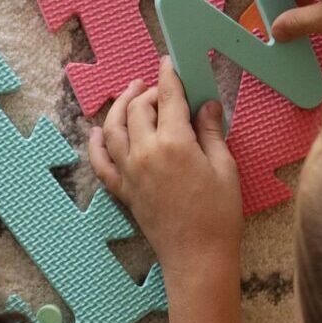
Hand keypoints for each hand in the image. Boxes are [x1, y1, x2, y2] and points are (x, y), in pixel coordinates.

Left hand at [87, 58, 242, 272]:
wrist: (197, 258)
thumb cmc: (219, 215)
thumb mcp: (225, 168)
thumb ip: (211, 132)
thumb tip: (208, 105)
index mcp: (173, 143)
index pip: (167, 98)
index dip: (169, 76)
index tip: (170, 64)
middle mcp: (144, 153)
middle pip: (137, 109)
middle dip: (148, 92)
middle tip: (160, 86)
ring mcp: (129, 172)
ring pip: (114, 128)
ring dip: (120, 107)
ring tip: (130, 94)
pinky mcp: (123, 191)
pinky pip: (101, 162)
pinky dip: (96, 144)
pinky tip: (98, 131)